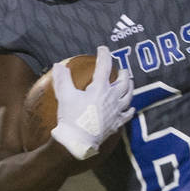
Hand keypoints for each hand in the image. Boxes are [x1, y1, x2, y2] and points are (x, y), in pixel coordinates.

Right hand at [50, 45, 133, 160]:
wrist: (78, 142)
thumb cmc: (71, 118)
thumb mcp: (64, 96)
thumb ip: (62, 79)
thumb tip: (59, 65)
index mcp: (100, 88)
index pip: (104, 66)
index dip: (104, 55)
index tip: (103, 49)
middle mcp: (112, 97)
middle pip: (124, 81)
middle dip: (123, 72)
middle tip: (122, 68)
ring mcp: (116, 111)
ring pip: (129, 95)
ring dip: (130, 87)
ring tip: (129, 82)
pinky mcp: (117, 123)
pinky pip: (128, 114)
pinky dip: (130, 109)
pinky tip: (131, 107)